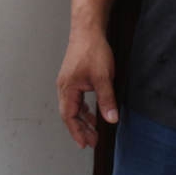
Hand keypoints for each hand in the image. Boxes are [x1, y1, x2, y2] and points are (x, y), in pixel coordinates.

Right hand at [56, 28, 117, 147]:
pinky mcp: (74, 77)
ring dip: (82, 119)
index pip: (69, 117)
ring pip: (73, 107)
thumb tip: (111, 120)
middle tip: (93, 141)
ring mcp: (68, 82)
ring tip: (94, 130)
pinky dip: (83, 108)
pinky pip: (76, 99)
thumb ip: (106, 100)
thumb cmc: (93, 51)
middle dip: (81, 129)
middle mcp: (64, 87)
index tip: (85, 144)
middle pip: (69, 114)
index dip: (77, 132)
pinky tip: (92, 112)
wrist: (88, 30)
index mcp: (67, 89)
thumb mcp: (103, 78)